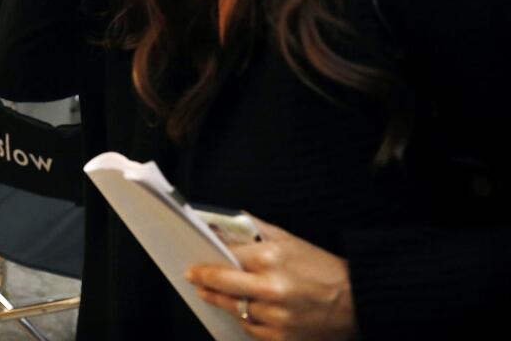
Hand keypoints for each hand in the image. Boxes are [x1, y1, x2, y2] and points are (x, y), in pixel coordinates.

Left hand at [186, 217, 357, 340]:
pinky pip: (251, 329)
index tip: (194, 262)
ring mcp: (276, 317)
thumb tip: (226, 223)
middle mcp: (271, 288)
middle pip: (222, 285)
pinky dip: (244, 320)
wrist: (359, 302)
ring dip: (220, 301)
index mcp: (272, 259)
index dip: (207, 260)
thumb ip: (256, 231)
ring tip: (209, 294)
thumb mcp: (290, 241)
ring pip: (234, 309)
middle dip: (203, 281)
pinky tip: (240, 311)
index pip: (226, 258)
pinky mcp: (283, 338)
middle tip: (192, 277)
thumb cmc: (323, 268)